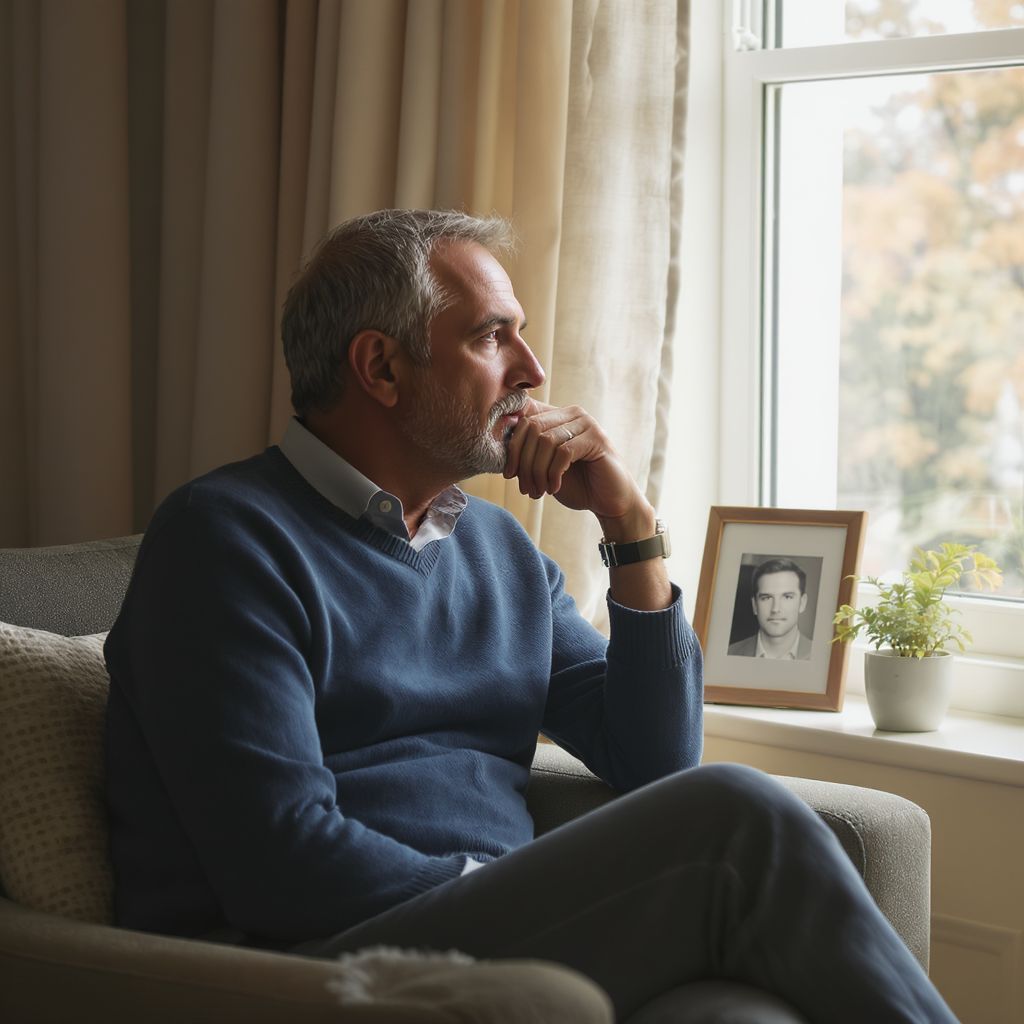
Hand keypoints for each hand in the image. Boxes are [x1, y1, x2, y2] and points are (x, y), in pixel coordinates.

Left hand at [502, 399, 653, 539]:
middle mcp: (572, 413)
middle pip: (532, 427)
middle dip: (523, 462)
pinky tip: (554, 488)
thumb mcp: (544, 467)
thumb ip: (527, 453)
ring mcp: (586, 424)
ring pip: (545, 441)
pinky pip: (563, 452)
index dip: (511, 444)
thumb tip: (496, 445)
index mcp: (558, 415)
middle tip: (525, 487)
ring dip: (537, 471)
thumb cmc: (576, 484)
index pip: (524, 416)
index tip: (508, 473)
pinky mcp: (597, 440)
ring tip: (538, 491)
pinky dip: (553, 474)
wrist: (608, 502)